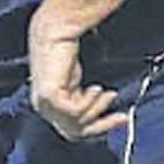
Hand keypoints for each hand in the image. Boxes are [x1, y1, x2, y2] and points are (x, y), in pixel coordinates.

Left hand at [28, 25, 127, 140]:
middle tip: (121, 116)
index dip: (97, 128)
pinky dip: (88, 102)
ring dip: (96, 108)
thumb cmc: (65, 51)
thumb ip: (82, 99)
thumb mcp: (76, 82)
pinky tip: (94, 88)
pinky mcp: (48, 96)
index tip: (120, 119)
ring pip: (76, 123)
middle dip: (101, 124)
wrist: (56, 30)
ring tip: (104, 92)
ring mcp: (43, 103)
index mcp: (47, 106)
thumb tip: (101, 115)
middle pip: (74, 132)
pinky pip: (75, 112)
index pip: (72, 130)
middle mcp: (43, 107)